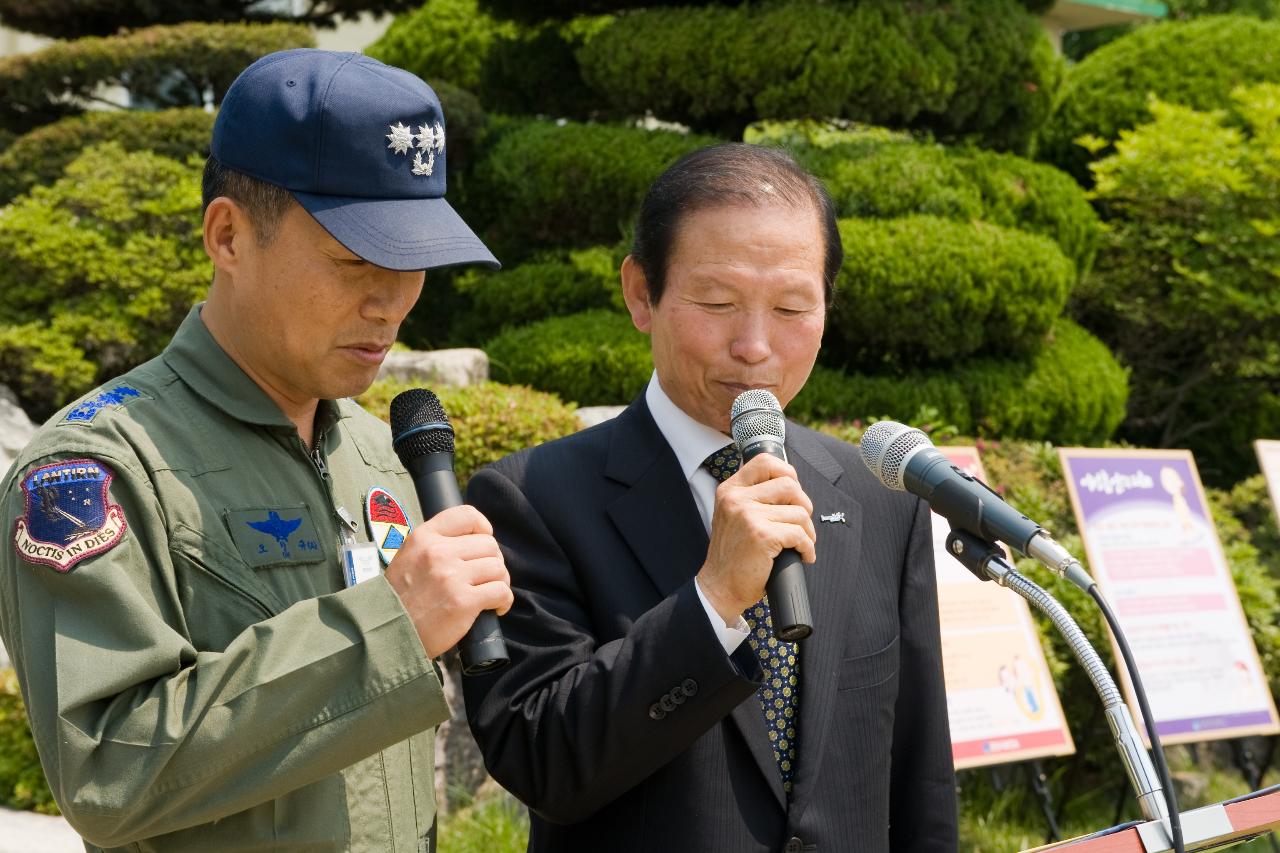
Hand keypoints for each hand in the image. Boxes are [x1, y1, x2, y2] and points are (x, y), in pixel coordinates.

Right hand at [384, 505, 512, 658]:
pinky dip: (504, 600)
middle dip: (493, 561)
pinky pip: (500, 592)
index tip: (483, 542)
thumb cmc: (400, 599)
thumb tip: (472, 541)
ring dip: (500, 581)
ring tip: (490, 593)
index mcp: (424, 538)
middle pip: (489, 544)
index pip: (467, 515)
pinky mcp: (463, 601)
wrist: (388, 634)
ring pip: (498, 568)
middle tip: (486, 577)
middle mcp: (438, 552)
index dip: (483, 527)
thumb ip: (435, 545)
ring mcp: (452, 576)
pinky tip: (496, 608)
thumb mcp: (409, 558)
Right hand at [696, 454, 815, 625]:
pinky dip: (807, 548)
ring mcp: (748, 515)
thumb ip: (752, 498)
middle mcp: (736, 499)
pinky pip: (799, 534)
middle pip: (789, 485)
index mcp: (729, 490)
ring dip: (807, 531)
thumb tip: (791, 486)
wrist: (719, 587)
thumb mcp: (733, 516)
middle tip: (801, 523)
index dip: (787, 472)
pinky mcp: (762, 535)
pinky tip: (802, 556)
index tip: (793, 492)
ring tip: (801, 544)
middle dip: (804, 505)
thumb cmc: (732, 556)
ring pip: (799, 512)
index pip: (765, 462)